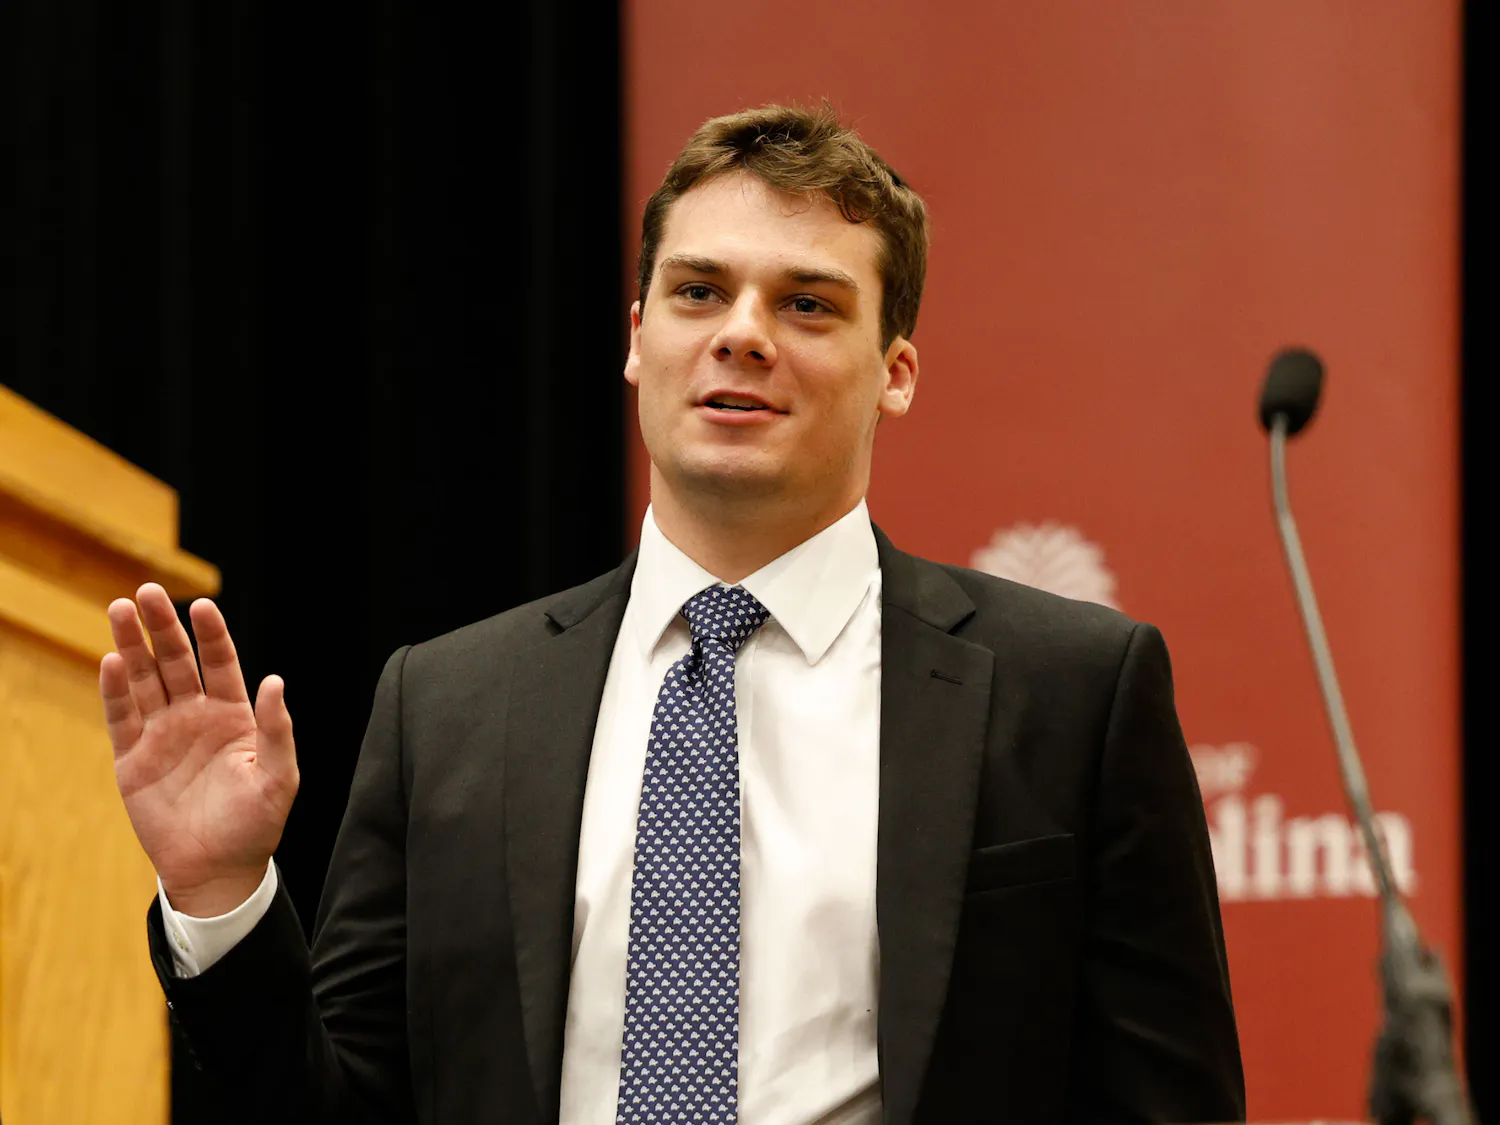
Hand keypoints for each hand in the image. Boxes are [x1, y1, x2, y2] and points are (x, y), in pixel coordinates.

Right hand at [101, 583, 297, 917]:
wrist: (218, 870)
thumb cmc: (256, 824)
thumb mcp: (279, 777)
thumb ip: (277, 730)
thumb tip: (275, 681)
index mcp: (234, 715)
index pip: (220, 663)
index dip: (211, 635)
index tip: (201, 606)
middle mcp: (196, 716)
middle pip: (176, 661)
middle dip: (162, 627)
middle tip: (145, 592)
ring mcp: (162, 734)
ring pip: (144, 680)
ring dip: (132, 646)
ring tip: (120, 610)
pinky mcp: (133, 759)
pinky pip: (122, 717)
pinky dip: (114, 690)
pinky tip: (110, 661)